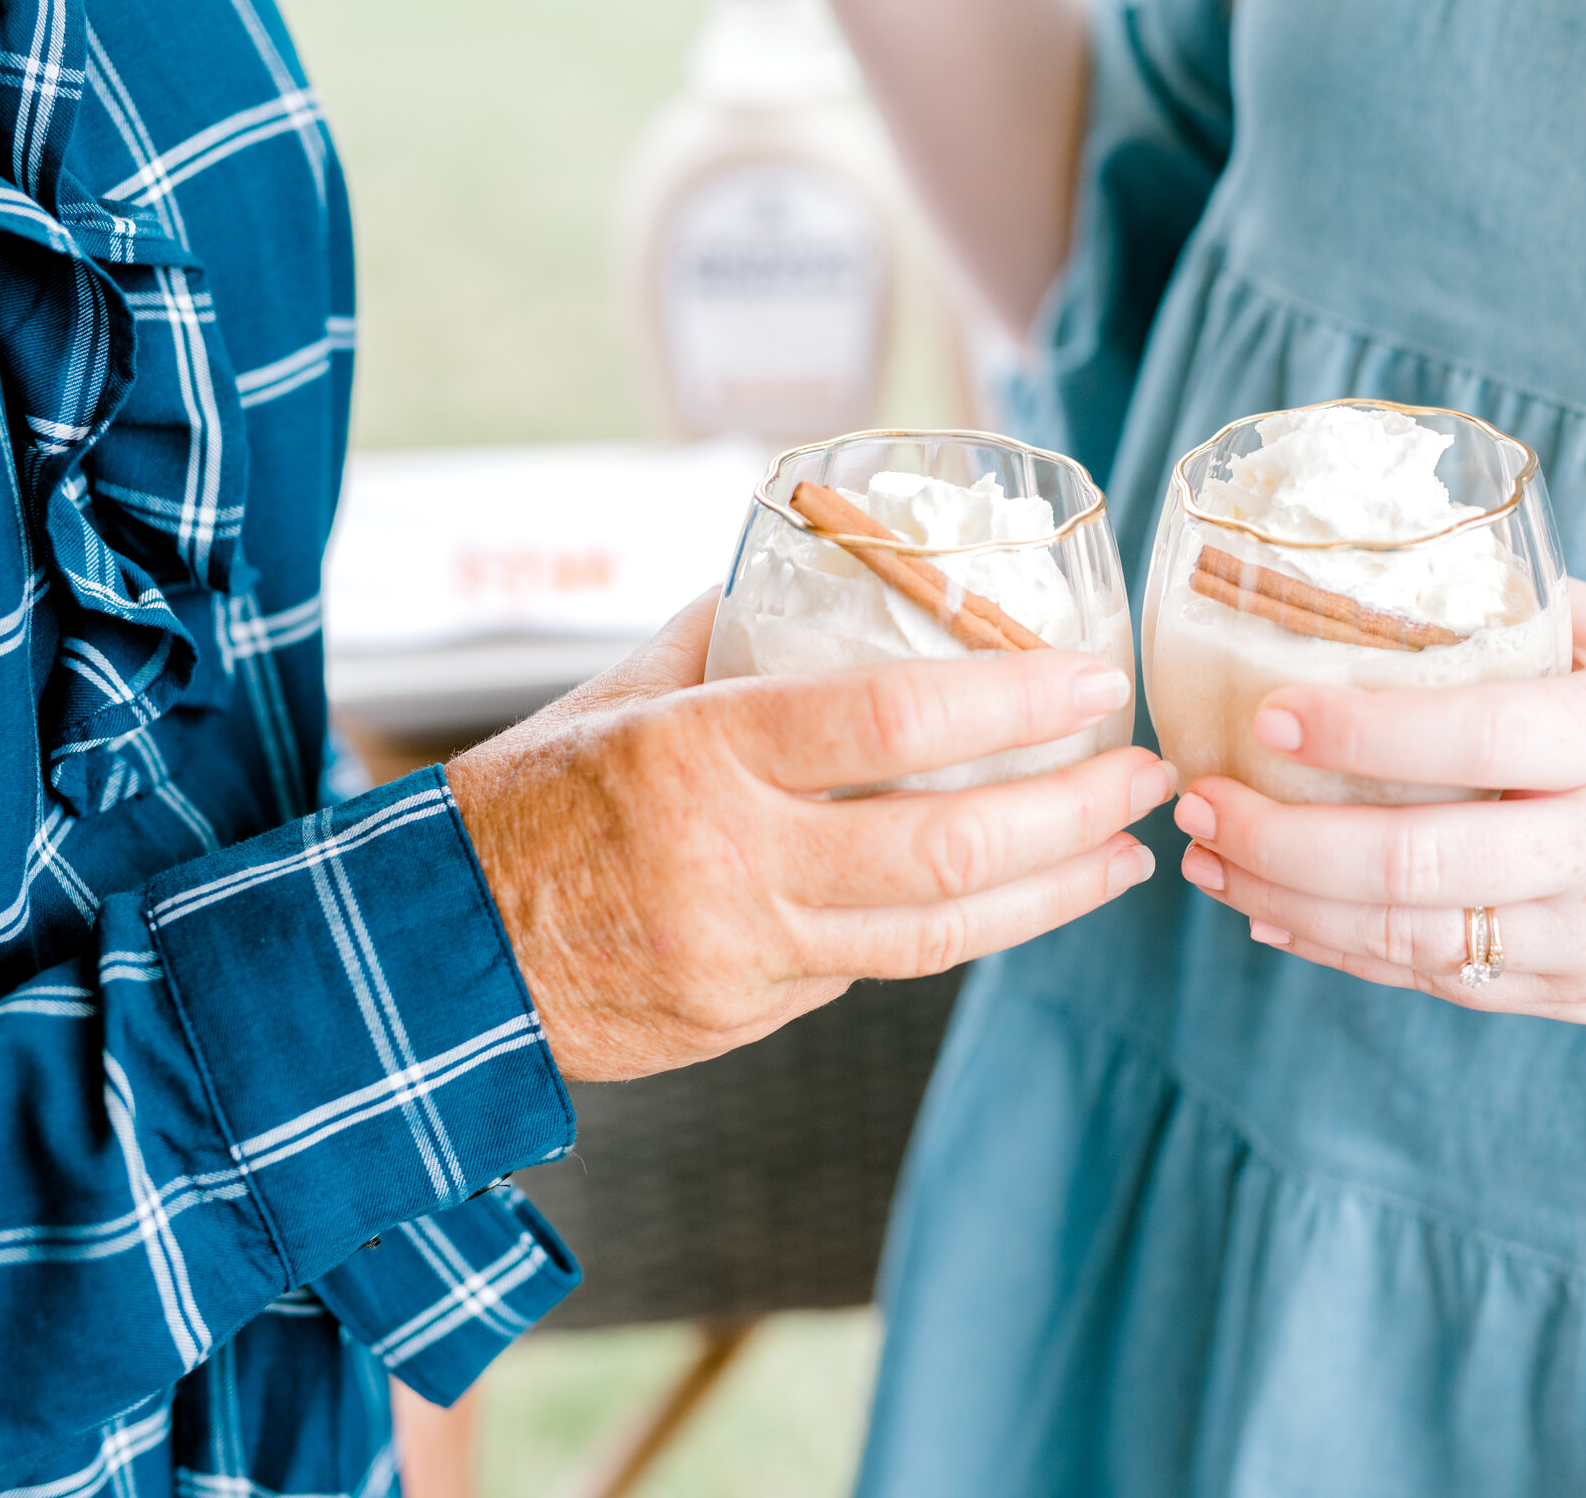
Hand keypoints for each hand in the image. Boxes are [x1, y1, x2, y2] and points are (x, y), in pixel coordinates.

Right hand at [447, 593, 1171, 1080]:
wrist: (439, 945)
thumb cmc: (543, 788)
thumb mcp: (631, 687)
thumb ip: (745, 633)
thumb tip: (860, 568)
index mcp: (701, 745)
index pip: (894, 721)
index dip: (1015, 700)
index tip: (1098, 682)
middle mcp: (730, 855)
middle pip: (946, 846)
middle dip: (1072, 811)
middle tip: (1146, 775)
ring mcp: (741, 952)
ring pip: (935, 934)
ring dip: (1051, 892)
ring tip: (1124, 854)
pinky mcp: (743, 1016)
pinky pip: (872, 971)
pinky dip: (956, 931)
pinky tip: (1016, 897)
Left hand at [1170, 582, 1585, 1025]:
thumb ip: (1535, 619)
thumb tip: (1392, 578)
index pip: (1475, 738)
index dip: (1358, 731)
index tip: (1265, 714)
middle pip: (1416, 863)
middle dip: (1282, 839)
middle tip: (1197, 798)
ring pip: (1413, 938)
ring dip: (1289, 901)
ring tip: (1209, 856)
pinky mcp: (1585, 997)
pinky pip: (1444, 982)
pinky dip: (1345, 953)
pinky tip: (1276, 917)